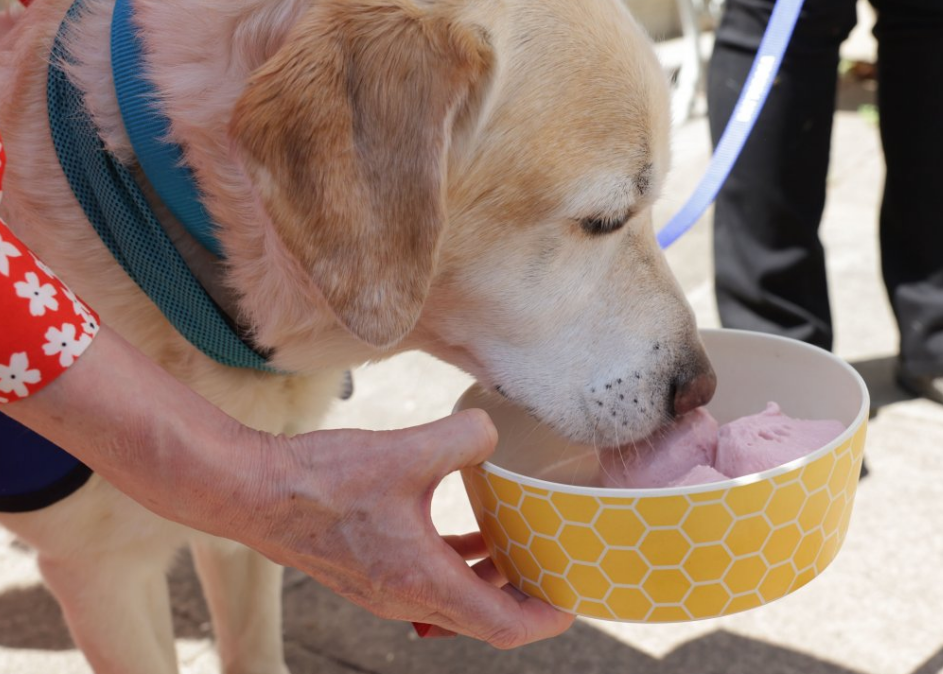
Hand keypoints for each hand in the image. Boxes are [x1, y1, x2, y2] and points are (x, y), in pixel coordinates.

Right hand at [248, 409, 574, 647]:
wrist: (253, 491)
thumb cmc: (321, 481)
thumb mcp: (406, 451)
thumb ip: (464, 438)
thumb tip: (490, 433)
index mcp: (423, 582)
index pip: (503, 626)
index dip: (545, 618)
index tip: (572, 601)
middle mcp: (406, 597)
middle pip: (482, 618)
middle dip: (523, 597)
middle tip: (553, 569)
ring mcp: (384, 589)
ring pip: (454, 599)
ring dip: (489, 579)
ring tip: (519, 547)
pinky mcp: (368, 571)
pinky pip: (428, 579)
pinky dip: (457, 564)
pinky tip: (469, 531)